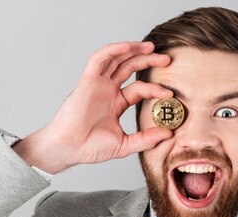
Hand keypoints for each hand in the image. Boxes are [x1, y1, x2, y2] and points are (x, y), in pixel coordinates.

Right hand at [14, 41, 173, 173]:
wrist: (68, 149)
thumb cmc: (89, 148)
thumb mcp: (125, 145)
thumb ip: (146, 139)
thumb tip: (169, 134)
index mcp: (115, 103)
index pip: (139, 89)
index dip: (155, 89)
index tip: (169, 94)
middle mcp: (107, 90)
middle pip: (129, 67)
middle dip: (148, 60)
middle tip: (167, 60)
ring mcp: (97, 85)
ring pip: (116, 59)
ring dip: (133, 50)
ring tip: (151, 47)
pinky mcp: (87, 82)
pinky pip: (98, 60)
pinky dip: (112, 50)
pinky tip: (127, 47)